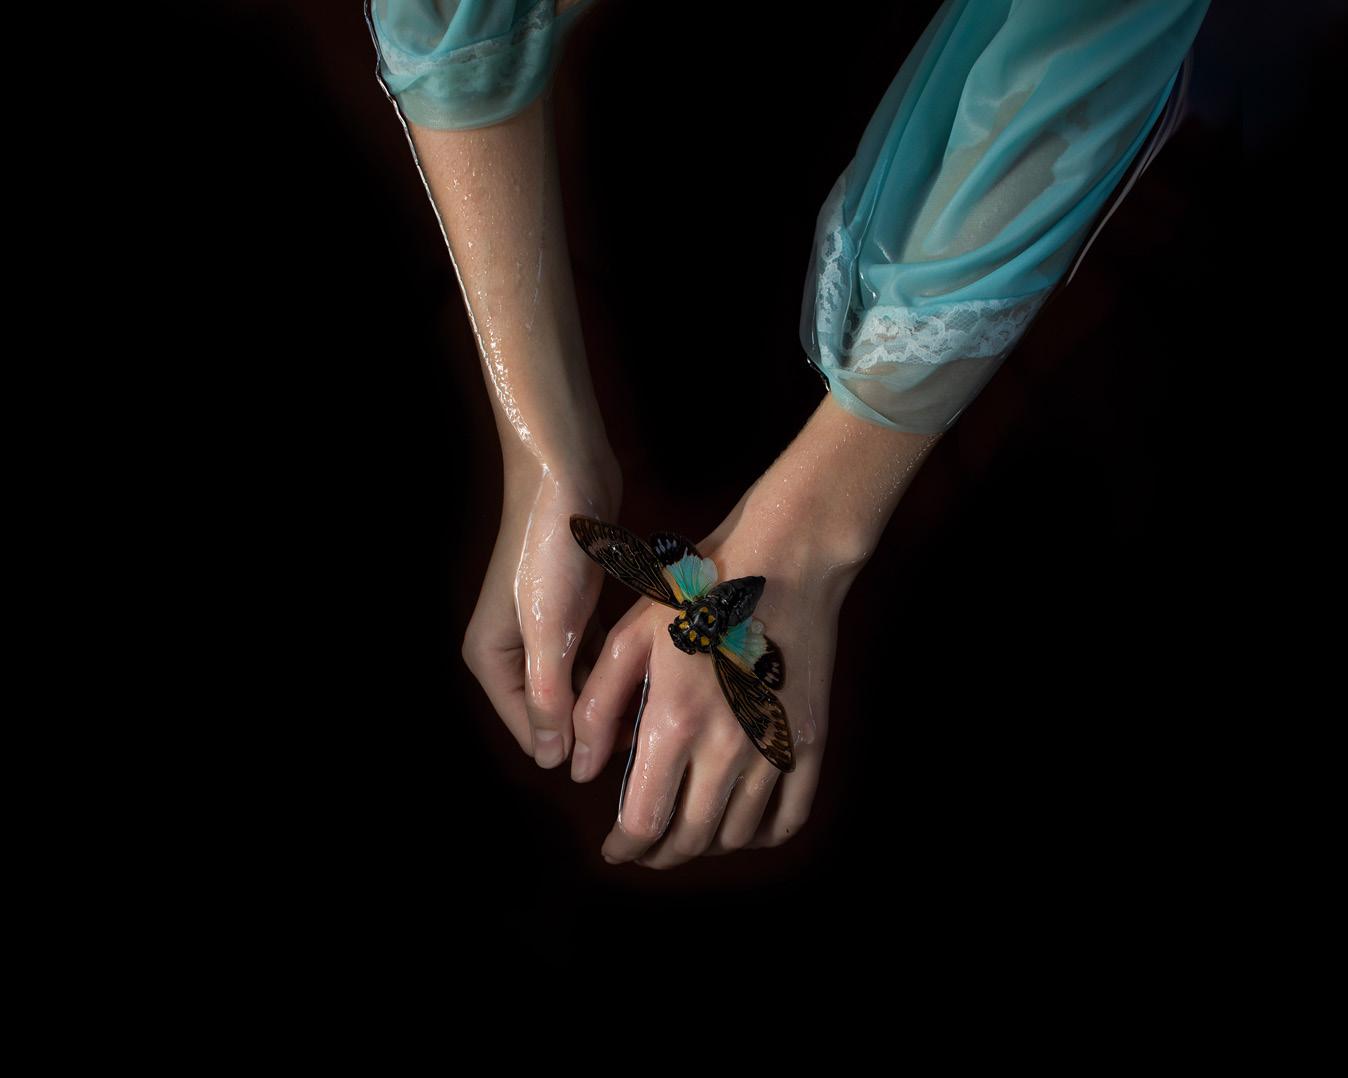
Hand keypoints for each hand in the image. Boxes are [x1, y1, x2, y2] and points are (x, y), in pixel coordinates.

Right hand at [463, 452, 620, 767]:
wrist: (567, 474)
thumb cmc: (551, 551)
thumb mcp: (548, 631)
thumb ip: (547, 697)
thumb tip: (551, 761)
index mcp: (491, 660)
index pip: (532, 732)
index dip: (574, 747)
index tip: (627, 753)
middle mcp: (511, 649)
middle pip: (557, 710)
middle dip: (597, 721)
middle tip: (651, 727)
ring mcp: (543, 628)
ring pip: (581, 682)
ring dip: (611, 694)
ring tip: (657, 704)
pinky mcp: (573, 607)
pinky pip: (595, 653)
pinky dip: (617, 665)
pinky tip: (651, 673)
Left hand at [571, 485, 861, 865]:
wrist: (786, 560)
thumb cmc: (700, 589)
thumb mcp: (630, 636)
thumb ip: (598, 707)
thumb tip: (581, 770)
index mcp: (674, 721)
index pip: (643, 821)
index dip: (624, 848)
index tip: (612, 850)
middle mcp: (727, 747)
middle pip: (690, 838)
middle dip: (660, 854)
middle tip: (643, 848)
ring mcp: (774, 747)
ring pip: (737, 834)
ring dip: (706, 845)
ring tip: (685, 832)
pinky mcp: (809, 741)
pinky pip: (789, 817)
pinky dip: (761, 835)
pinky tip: (740, 827)